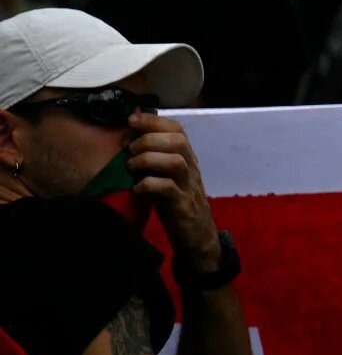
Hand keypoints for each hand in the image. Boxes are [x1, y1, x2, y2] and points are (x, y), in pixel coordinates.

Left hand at [127, 113, 222, 273]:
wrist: (197, 235)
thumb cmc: (177, 203)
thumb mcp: (167, 176)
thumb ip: (155, 158)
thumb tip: (130, 138)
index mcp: (187, 158)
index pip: (177, 129)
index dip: (154, 120)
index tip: (131, 119)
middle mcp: (191, 167)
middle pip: (177, 141)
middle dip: (148, 140)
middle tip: (129, 151)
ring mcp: (188, 186)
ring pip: (174, 161)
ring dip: (148, 159)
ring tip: (131, 166)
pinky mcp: (183, 205)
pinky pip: (167, 189)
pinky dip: (149, 184)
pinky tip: (137, 188)